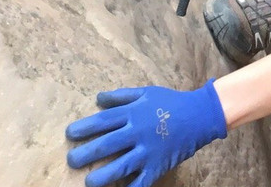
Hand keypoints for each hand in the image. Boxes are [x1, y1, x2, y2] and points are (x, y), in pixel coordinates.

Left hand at [65, 80, 226, 186]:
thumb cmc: (171, 102)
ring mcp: (148, 150)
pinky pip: (141, 181)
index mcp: (134, 113)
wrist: (200, 115)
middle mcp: (138, 132)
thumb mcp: (147, 93)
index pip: (104, 121)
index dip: (85, 127)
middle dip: (87, 153)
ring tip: (89, 181)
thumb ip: (122, 96)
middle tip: (72, 160)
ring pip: (121, 165)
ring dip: (103, 175)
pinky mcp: (158, 165)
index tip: (70, 134)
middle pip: (108, 144)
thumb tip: (98, 98)